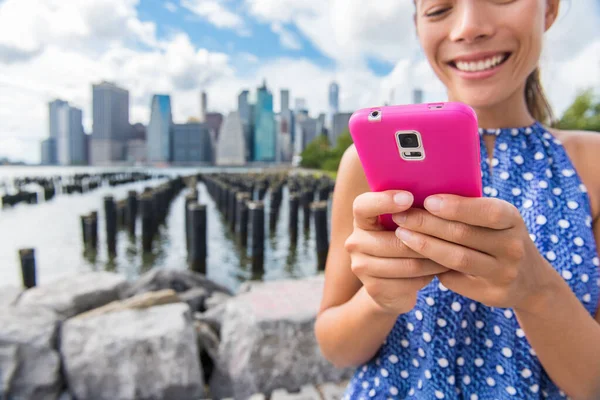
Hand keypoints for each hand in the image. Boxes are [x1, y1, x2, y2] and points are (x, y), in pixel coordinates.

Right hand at [345, 190, 449, 315]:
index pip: (363, 206)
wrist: (391, 285)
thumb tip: (440, 194)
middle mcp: (355, 242)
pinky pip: (409, 282)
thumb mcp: (403, 224)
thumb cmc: (403, 243)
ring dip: (434, 259)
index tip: (409, 197)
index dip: (384, 201)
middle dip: (427, 239)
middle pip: (394, 240)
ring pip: (406, 263)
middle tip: (454, 234)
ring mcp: (361, 267)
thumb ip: (411, 209)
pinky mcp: (373, 288)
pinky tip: (441, 270)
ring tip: (454, 253)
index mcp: (361, 219)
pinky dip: (429, 276)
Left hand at [392, 195, 557, 312]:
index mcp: (512, 219)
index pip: (486, 211)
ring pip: (456, 258)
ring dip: (424, 245)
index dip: (456, 207)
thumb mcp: (496, 220)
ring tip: (401, 234)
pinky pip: (455, 279)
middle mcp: (512, 247)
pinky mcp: (492, 294)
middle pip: (463, 234)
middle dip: (427, 224)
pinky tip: (412, 257)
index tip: (427, 201)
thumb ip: (469, 210)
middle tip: (401, 217)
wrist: (530, 280)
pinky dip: (432, 266)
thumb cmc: (498, 237)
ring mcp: (504, 273)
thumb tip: (422, 195)